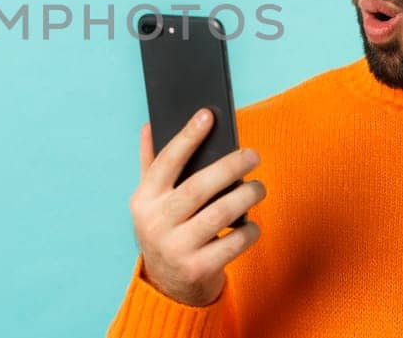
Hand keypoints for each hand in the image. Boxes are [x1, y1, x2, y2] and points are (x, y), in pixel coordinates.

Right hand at [128, 108, 265, 306]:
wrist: (168, 287)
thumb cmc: (166, 231)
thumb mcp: (151, 202)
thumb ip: (151, 165)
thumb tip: (149, 126)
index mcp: (143, 201)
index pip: (165, 162)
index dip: (186, 137)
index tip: (208, 115)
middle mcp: (155, 223)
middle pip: (198, 187)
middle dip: (230, 167)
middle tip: (253, 155)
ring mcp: (176, 248)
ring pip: (220, 214)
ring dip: (246, 196)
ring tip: (258, 187)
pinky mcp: (198, 269)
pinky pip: (233, 243)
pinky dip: (249, 230)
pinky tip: (252, 224)